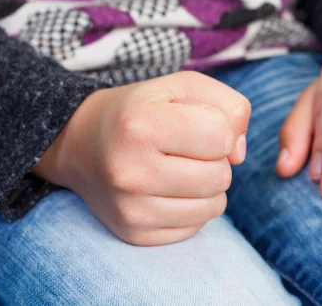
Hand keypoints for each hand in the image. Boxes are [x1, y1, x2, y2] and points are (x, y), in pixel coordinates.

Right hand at [33, 72, 250, 245]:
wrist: (82, 143)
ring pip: (215, 206)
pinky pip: (197, 226)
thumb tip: (239, 155)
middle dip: (214, 159)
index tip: (195, 123)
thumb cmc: (142, 110)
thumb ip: (230, 106)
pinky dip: (192, 207)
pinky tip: (167, 189)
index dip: (218, 127)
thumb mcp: (184, 87)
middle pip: (221, 176)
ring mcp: (131, 209)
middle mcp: (131, 171)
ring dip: (207, 186)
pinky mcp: (135, 234)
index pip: (221, 136)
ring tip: (178, 168)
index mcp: (141, 125)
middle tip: (185, 148)